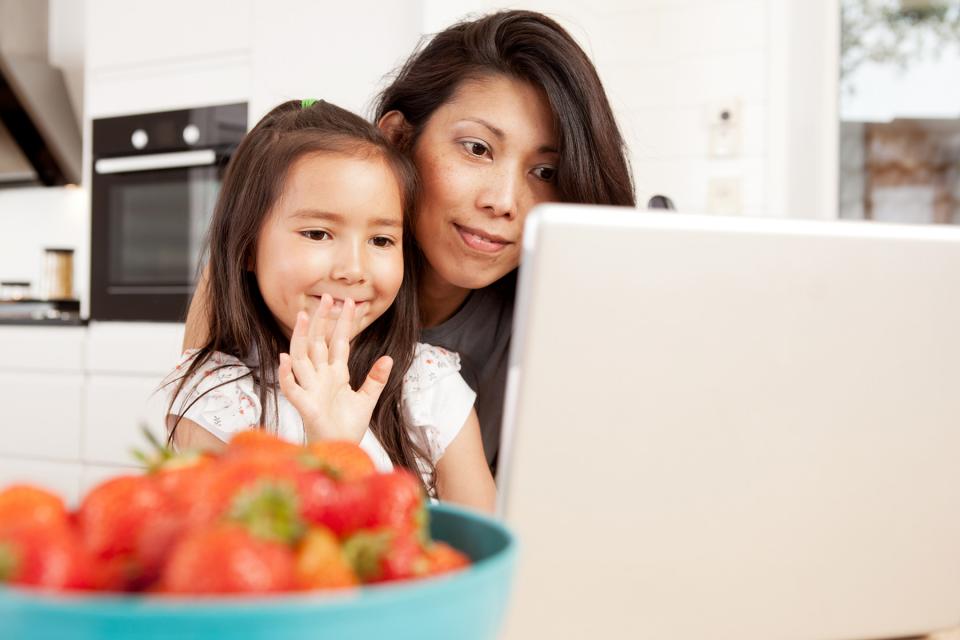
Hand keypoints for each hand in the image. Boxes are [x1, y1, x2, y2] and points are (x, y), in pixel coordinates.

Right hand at [278, 294, 393, 443]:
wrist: (341, 449)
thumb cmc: (348, 426)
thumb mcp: (367, 399)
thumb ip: (376, 379)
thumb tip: (388, 358)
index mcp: (335, 374)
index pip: (339, 342)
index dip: (344, 323)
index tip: (350, 303)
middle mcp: (321, 377)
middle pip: (318, 343)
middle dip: (321, 321)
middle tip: (326, 297)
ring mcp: (311, 389)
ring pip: (301, 358)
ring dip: (300, 338)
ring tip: (303, 316)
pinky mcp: (305, 406)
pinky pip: (291, 387)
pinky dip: (287, 374)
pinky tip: (285, 358)